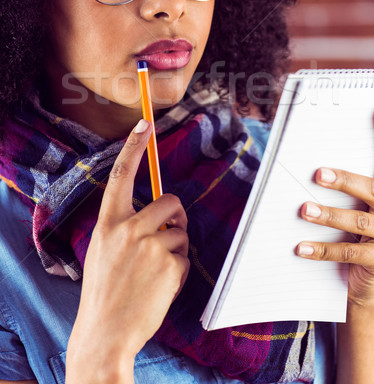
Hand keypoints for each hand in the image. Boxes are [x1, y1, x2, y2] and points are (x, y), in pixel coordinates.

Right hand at [66, 119, 189, 381]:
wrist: (105, 333)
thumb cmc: (104, 291)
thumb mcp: (103, 250)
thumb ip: (124, 226)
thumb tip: (159, 211)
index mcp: (107, 223)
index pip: (120, 175)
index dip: (133, 147)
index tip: (145, 124)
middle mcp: (128, 229)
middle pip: (169, 201)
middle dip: (175, 215)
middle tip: (169, 232)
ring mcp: (150, 246)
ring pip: (181, 230)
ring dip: (176, 247)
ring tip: (155, 272)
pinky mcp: (169, 265)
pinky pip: (185, 256)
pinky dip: (179, 270)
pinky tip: (161, 286)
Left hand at [297, 107, 373, 305]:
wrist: (369, 281)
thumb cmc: (360, 236)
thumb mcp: (362, 208)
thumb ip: (354, 186)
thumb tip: (324, 159)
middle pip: (372, 190)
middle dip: (345, 180)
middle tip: (318, 174)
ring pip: (358, 222)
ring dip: (328, 215)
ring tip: (303, 210)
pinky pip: (348, 254)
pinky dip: (321, 250)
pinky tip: (301, 247)